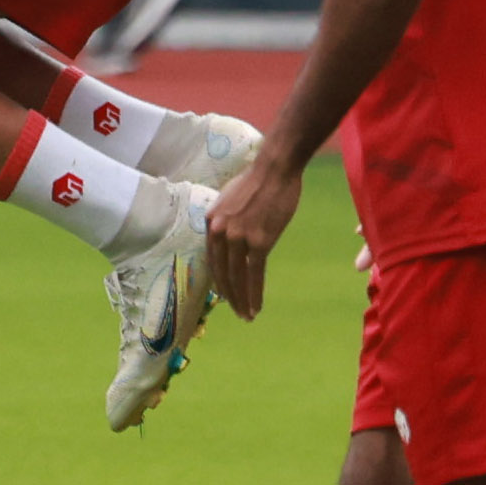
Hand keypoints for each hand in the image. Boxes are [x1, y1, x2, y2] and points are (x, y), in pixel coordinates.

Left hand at [204, 154, 303, 320]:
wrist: (275, 169)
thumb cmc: (257, 181)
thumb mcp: (229, 200)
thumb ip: (226, 221)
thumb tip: (229, 239)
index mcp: (211, 221)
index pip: (211, 259)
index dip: (218, 279)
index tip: (224, 293)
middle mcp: (220, 231)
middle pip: (222, 272)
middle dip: (228, 295)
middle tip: (236, 311)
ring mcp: (238, 237)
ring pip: (237, 278)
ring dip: (241, 300)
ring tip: (246, 315)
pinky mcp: (259, 242)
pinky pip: (255, 275)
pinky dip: (255, 294)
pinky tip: (256, 307)